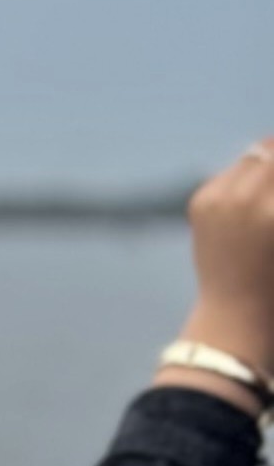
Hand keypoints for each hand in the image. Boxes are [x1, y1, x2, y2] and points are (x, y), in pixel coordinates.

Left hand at [170, 137, 273, 393]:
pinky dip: (249, 175)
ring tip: (273, 184)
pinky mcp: (199, 202)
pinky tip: (258, 196)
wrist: (237, 316)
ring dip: (270, 161)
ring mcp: (217, 198)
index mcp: (273, 212)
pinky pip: (232, 172)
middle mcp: (244, 197)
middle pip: (272, 150)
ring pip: (255, 154)